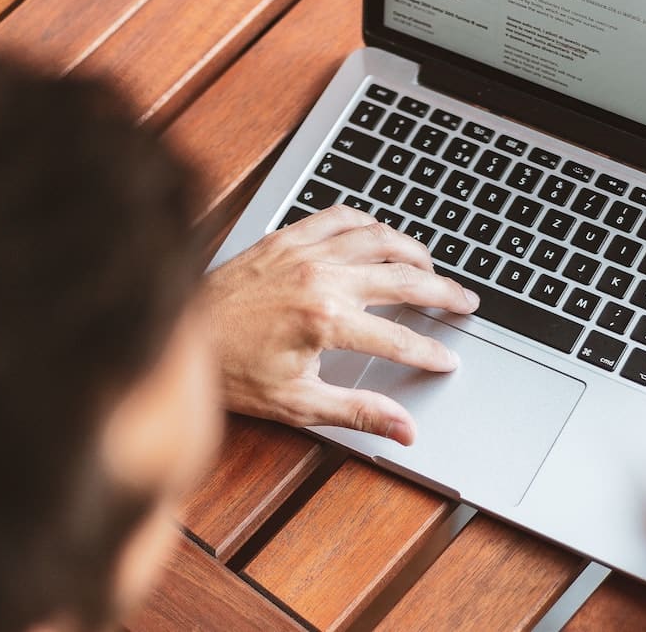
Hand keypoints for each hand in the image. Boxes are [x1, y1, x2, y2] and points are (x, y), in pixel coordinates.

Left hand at [204, 205, 478, 444]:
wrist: (179, 334)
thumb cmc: (231, 372)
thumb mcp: (298, 404)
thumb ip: (359, 411)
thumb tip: (404, 430)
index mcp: (326, 321)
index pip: (399, 337)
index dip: (430, 350)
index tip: (448, 358)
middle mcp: (322, 278)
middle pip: (404, 278)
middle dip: (443, 291)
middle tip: (465, 300)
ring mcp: (305, 251)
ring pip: (379, 237)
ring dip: (413, 249)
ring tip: (431, 265)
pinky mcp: (287, 237)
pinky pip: (340, 215)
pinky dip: (368, 222)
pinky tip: (378, 234)